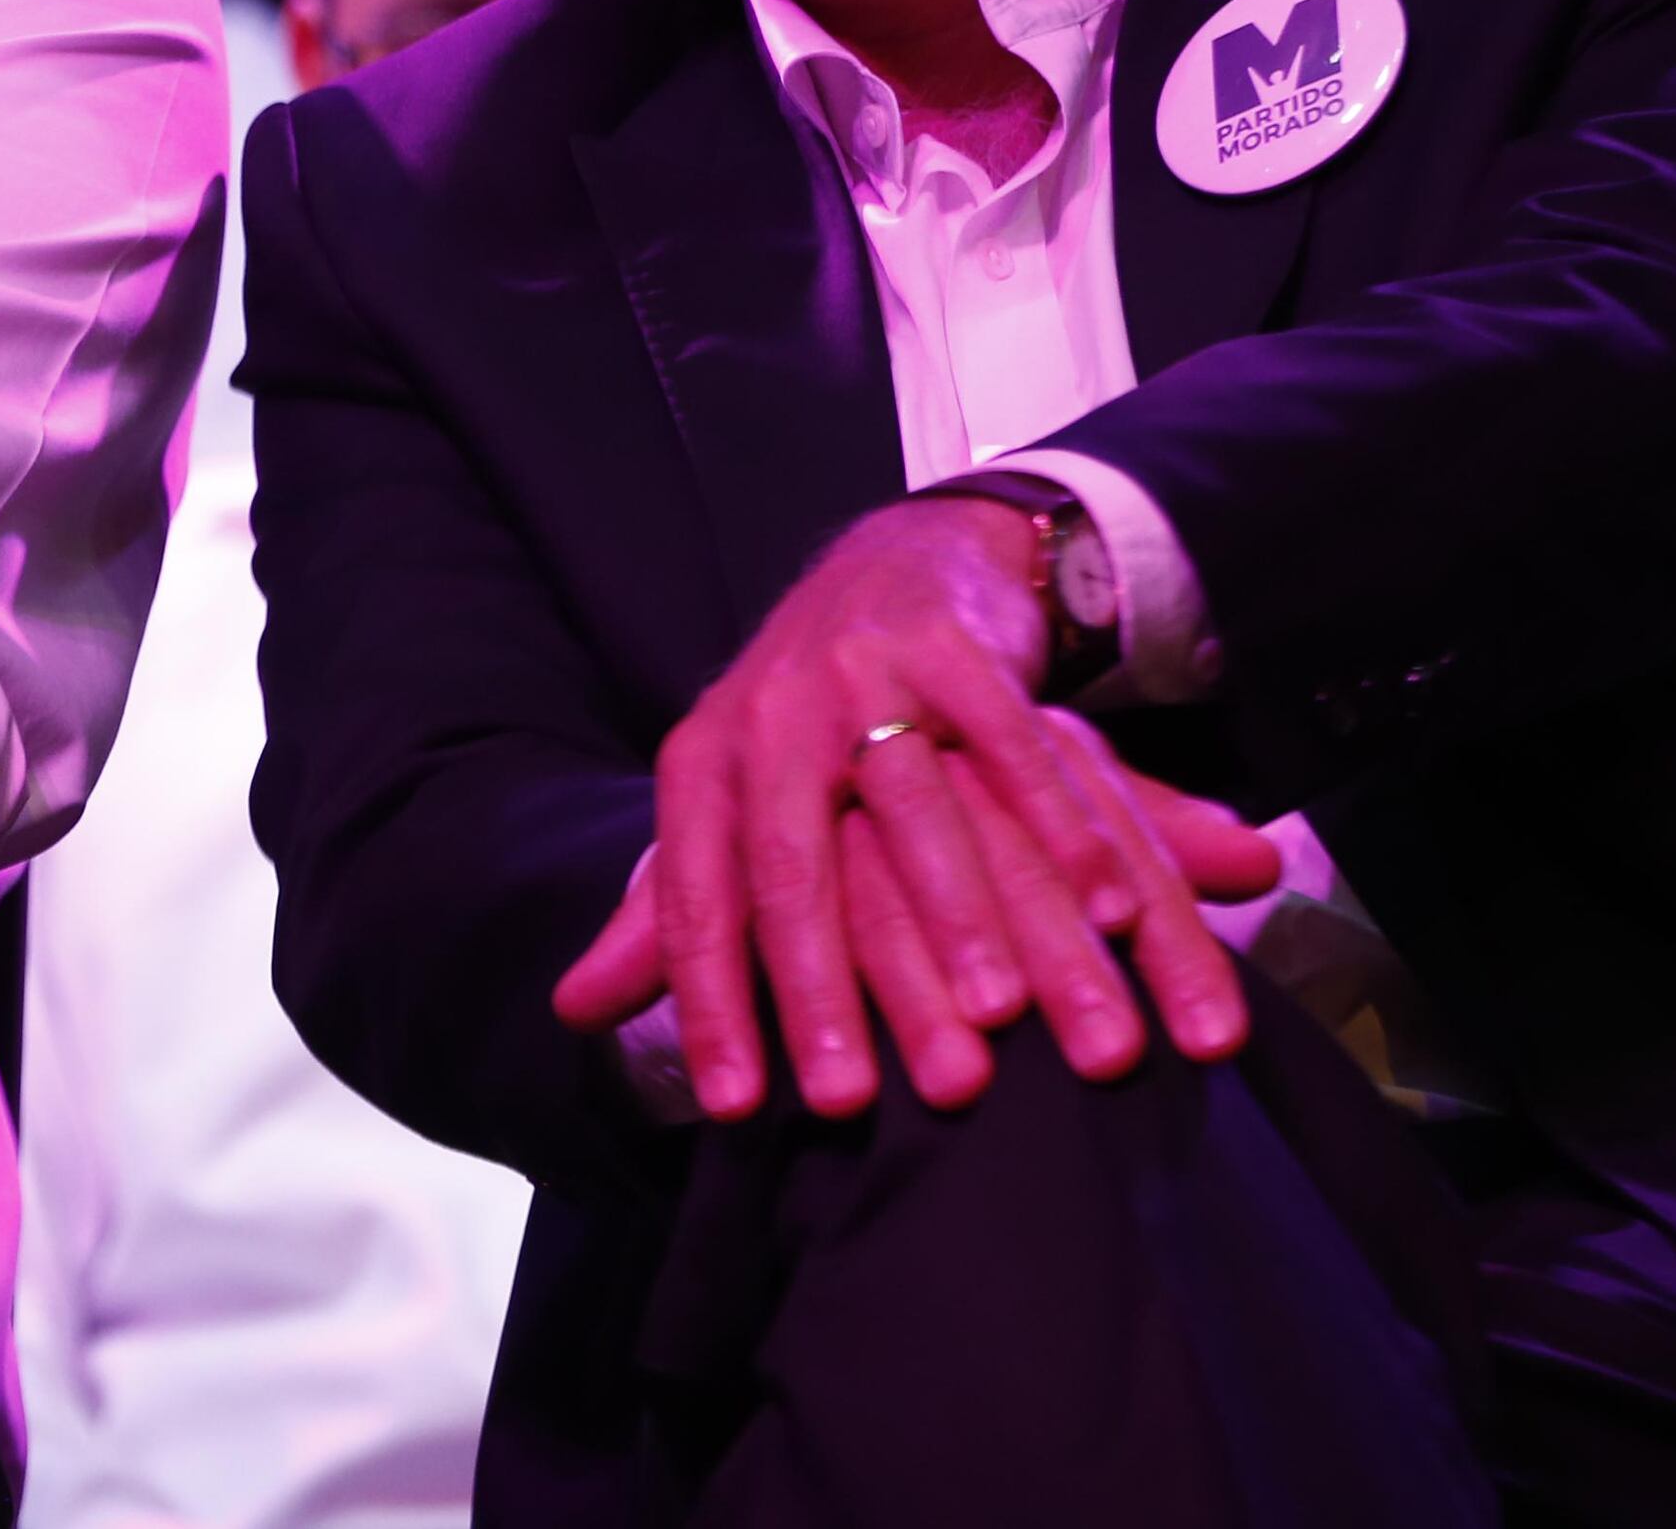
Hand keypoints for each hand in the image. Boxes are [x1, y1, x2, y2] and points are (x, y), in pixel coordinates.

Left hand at [552, 497, 1280, 1119]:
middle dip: (821, 987)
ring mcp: (862, 674)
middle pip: (794, 870)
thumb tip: (571, 1011)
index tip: (734, 1110)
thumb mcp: (724, 800)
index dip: (710, 1005)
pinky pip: (1011, 747)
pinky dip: (1060, 826)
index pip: (696, 902)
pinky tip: (1104, 907)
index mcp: (704, 763)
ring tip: (997, 1017)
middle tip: (853, 1100)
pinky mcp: (954, 646)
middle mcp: (770, 717)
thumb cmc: (801, 723)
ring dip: (960, 916)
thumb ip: (662, 915)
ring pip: (912, 812)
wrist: (893, 565)